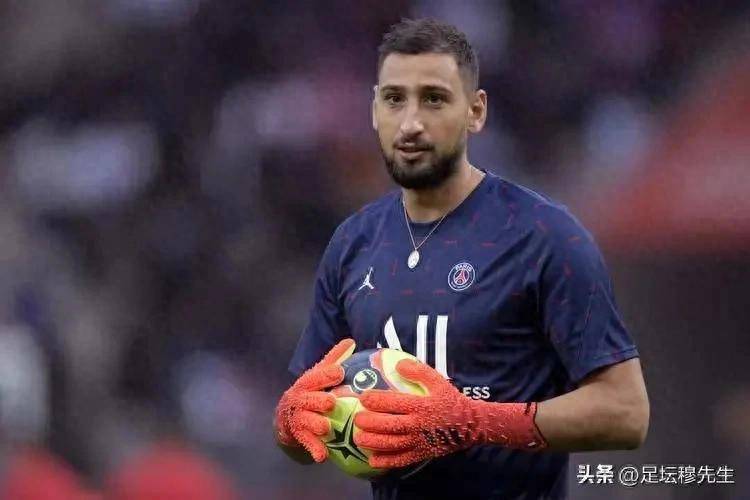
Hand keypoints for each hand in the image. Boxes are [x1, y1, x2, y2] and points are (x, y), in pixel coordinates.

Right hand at [275, 338, 355, 461]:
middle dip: (318, 400)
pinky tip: (322, 456)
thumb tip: (351, 340)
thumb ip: (333, 359)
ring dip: (315, 424)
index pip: (316, 377)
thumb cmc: (310, 392)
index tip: (339, 372)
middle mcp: (301, 399)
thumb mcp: (318, 375)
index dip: (327, 374)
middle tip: (331, 402)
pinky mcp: (300, 435)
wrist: (286, 416)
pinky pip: (307, 442)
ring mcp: (299, 417)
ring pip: (306, 421)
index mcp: (307, 383)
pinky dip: (314, 448)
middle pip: (309, 399)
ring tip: (325, 427)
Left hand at [354, 359, 545, 467]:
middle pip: (389, 425)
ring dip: (373, 442)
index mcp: (421, 405)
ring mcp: (419, 442)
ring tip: (359, 438)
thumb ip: (419, 371)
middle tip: (357, 419)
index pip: (394, 403)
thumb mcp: (438, 381)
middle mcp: (418, 425)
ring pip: (392, 444)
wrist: (469, 425)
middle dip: (370, 423)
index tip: (363, 397)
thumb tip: (398, 364)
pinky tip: (372, 460)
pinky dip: (386, 461)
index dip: (376, 400)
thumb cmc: (450, 400)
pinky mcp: (421, 454)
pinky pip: (401, 460)